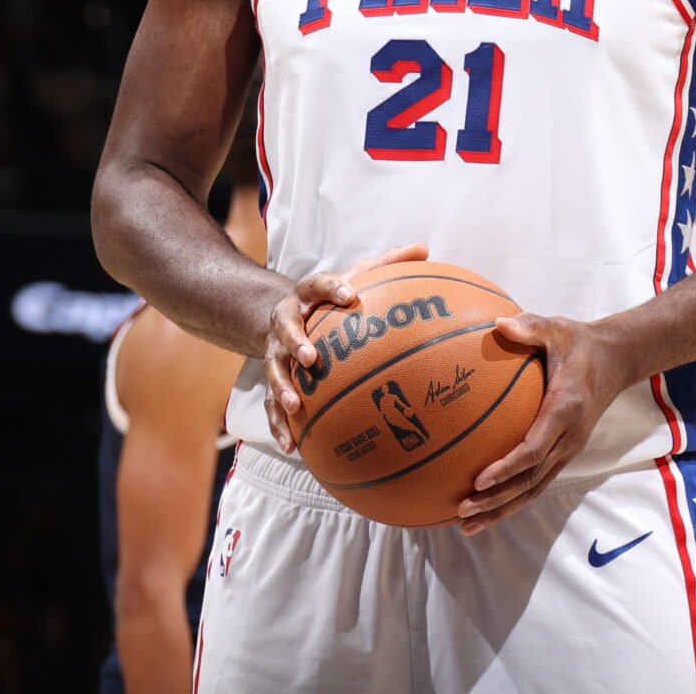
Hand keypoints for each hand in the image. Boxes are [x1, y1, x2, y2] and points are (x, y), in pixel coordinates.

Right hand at [262, 244, 429, 451]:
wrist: (282, 313)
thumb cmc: (329, 297)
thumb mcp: (354, 275)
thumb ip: (386, 264)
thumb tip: (423, 248)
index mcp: (307, 294)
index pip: (318, 284)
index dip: (331, 288)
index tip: (348, 295)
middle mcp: (286, 321)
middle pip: (287, 329)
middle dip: (297, 343)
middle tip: (312, 359)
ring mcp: (276, 352)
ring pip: (274, 369)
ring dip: (282, 388)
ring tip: (295, 406)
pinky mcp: (273, 378)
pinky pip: (271, 405)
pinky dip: (279, 425)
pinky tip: (292, 446)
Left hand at [457, 313, 631, 534]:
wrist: (615, 361)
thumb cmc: (579, 343)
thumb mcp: (558, 328)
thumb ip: (530, 326)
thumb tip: (499, 323)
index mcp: (564, 410)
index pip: (534, 448)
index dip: (507, 467)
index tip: (479, 479)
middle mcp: (568, 438)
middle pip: (530, 479)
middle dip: (496, 499)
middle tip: (462, 510)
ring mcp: (567, 450)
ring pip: (533, 489)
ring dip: (501, 509)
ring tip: (466, 524)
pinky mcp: (563, 453)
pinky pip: (536, 482)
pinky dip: (511, 498)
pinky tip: (484, 507)